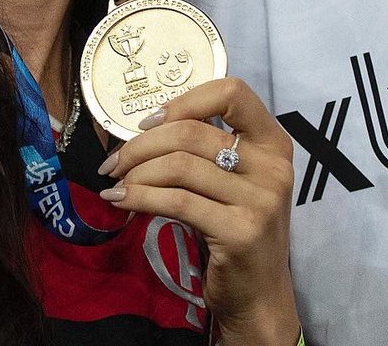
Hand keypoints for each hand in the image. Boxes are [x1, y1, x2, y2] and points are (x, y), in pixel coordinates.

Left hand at [99, 76, 299, 345]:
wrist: (258, 295)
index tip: (149, 121)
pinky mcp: (241, 232)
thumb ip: (205, 147)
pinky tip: (121, 200)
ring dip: (136, 172)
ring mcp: (260, 200)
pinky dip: (140, 197)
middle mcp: (273, 166)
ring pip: (179, 165)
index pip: (232, 92)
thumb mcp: (232, 179)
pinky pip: (177, 202)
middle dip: (141, 144)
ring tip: (116, 182)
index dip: (184, 100)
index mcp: (272, 141)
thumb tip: (142, 124)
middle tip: (114, 161)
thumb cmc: (235, 225)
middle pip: (190, 132)